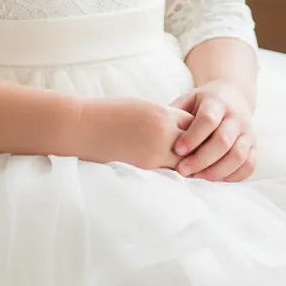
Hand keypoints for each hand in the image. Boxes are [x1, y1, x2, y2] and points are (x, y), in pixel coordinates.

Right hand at [76, 97, 194, 170]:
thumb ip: (162, 118)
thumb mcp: (141, 108)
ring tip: (190, 169)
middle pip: (195, 144)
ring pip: (185, 163)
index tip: (195, 135)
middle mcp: (163, 132)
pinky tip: (173, 177)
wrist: (84, 126)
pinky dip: (173, 174)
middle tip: (201, 157)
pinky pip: (168, 173)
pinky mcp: (145, 168)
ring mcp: (155, 152)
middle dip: (198, 149)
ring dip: (187, 165)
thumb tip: (178, 129)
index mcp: (162, 113)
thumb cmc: (109, 114)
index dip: (196, 129)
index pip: (194, 123)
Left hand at [169, 81, 256, 181]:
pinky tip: (216, 179)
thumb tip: (156, 128)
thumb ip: (176, 112)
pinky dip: (234, 176)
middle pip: (223, 141)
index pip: (208, 120)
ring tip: (197, 177)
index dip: (193, 137)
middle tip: (182, 171)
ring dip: (217, 171)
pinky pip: (249, 165)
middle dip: (202, 159)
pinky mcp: (255, 145)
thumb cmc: (204, 102)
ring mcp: (248, 132)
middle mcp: (236, 117)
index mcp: (217, 103)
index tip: (177, 150)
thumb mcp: (189, 98)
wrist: (234, 96)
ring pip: (238, 156)